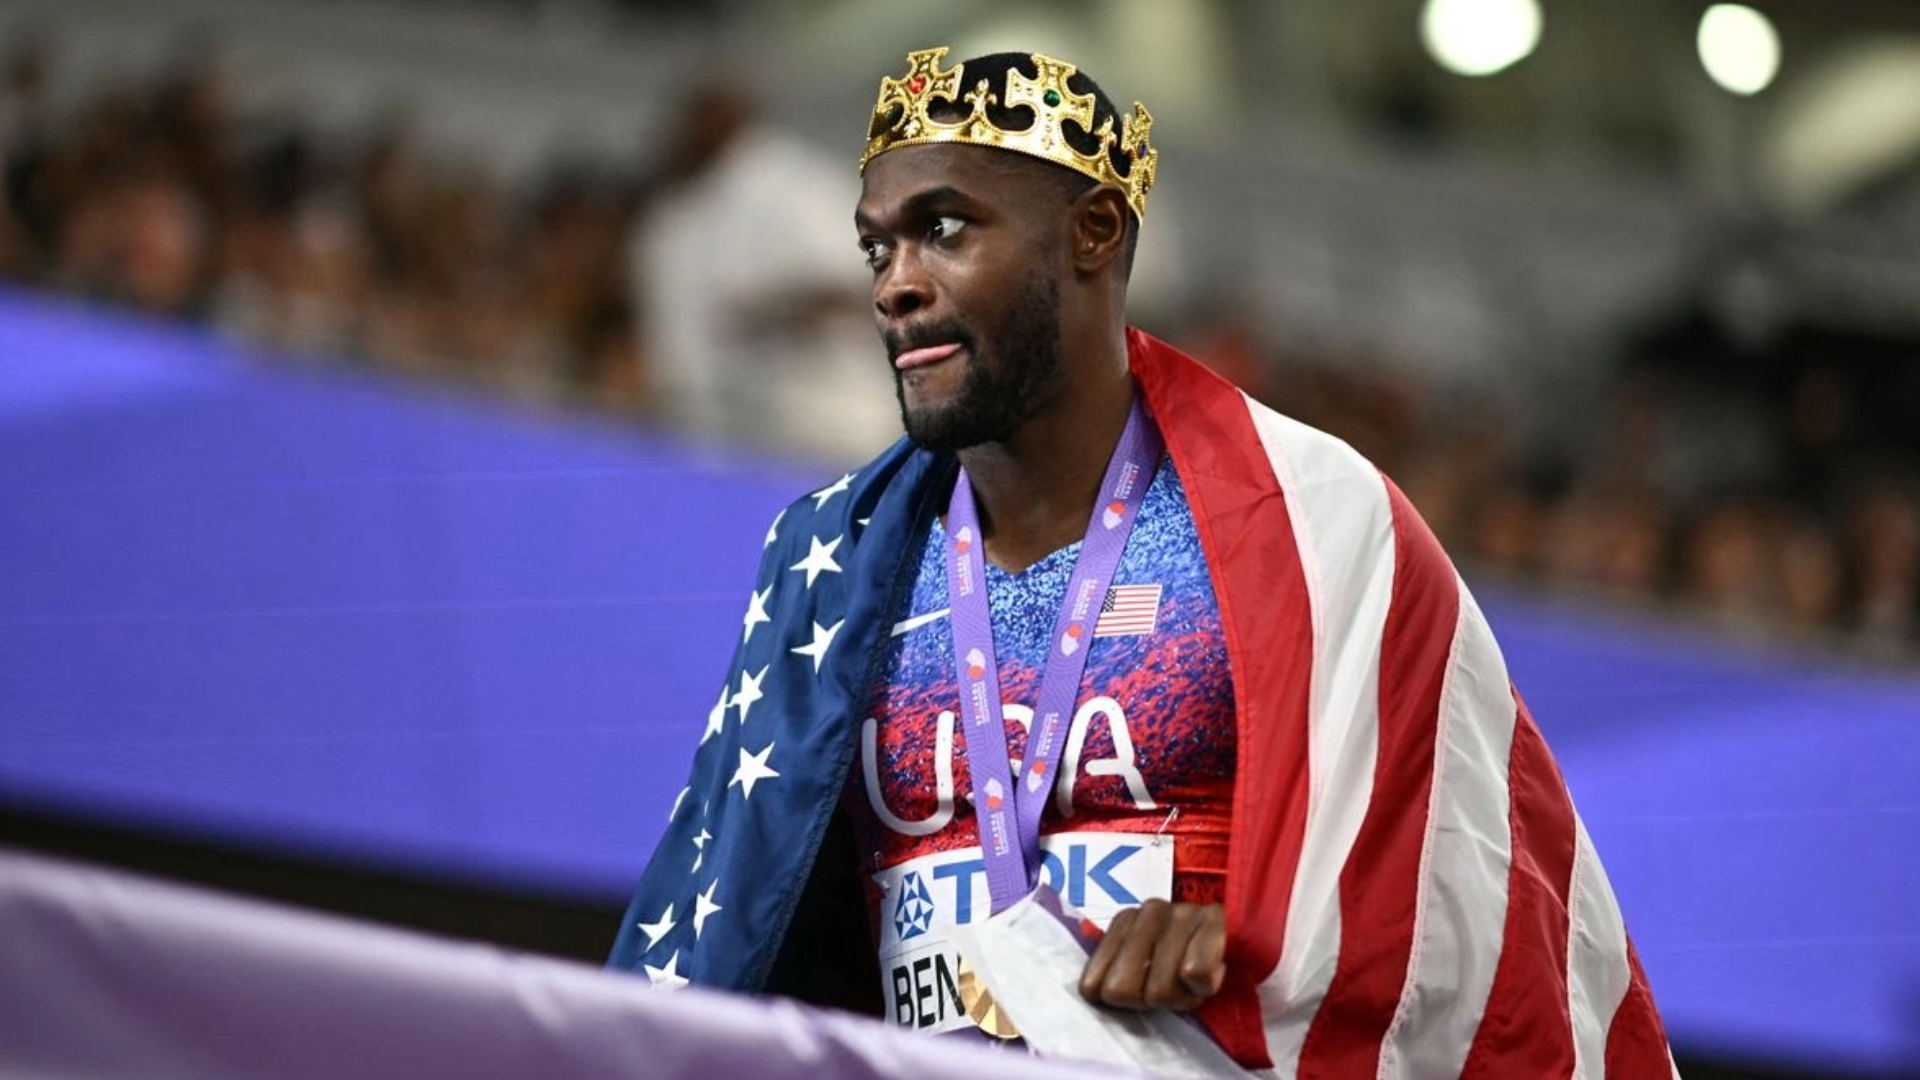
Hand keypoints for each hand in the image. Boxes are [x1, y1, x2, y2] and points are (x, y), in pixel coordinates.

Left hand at [1078, 899, 1226, 1010]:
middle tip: (1171, 988)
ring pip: (1159, 990)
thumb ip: (1113, 978)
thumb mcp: (1143, 972)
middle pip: (1121, 990)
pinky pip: (1193, 974)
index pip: (1094, 985)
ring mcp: (1182, 912)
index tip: (1144, 991)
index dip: (1121, 1001)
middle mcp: (1149, 911)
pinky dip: (1202, 985)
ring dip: (1179, 997)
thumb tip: (1094, 991)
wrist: (1246, 943)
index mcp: (1123, 923)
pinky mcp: (1214, 920)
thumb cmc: (1187, 964)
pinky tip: (1213, 972)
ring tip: (1192, 980)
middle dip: (1147, 1000)